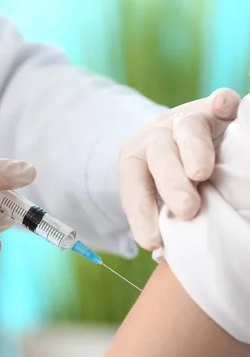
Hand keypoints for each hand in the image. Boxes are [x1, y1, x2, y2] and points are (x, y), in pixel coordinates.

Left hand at [119, 88, 240, 249]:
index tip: (153, 242)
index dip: (141, 213)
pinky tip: (225, 108)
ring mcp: (185, 119)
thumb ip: (161, 214)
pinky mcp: (213, 109)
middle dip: (170, 182)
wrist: (179, 135)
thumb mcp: (157, 195)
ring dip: (193, 150)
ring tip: (201, 173)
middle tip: (186, 208)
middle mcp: (157, 136)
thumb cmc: (169, 179)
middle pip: (158, 154)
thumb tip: (166, 251)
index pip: (133, 185)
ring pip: (186, 128)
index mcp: (135, 159)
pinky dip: (221, 103)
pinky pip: (218, 102)